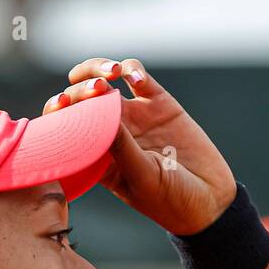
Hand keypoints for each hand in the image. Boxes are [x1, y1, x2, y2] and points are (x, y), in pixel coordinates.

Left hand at [42, 57, 236, 235]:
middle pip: (80, 100)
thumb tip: (99, 114)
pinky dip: (131, 67)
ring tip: (109, 75)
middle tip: (94, 91)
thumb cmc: (170, 200)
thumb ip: (122, 147)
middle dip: (79, 89)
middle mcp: (110, 133)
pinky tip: (132, 75)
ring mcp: (133, 116)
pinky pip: (136, 75)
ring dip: (98, 69)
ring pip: (103, 79)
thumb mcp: (143, 178)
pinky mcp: (157, 103)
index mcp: (97, 156)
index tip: (62, 107)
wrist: (210, 200)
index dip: (58, 114)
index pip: (66, 129)